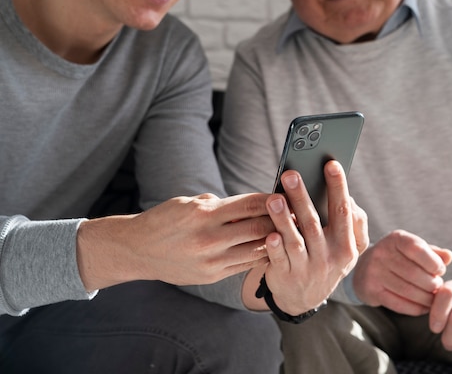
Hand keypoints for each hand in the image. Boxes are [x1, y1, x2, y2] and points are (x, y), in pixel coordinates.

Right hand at [77, 192, 274, 290]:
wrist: (137, 250)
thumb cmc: (165, 220)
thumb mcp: (188, 203)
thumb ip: (220, 204)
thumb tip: (251, 203)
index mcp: (203, 214)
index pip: (249, 205)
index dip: (272, 200)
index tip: (286, 196)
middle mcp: (209, 238)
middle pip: (257, 228)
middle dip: (279, 220)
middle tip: (295, 214)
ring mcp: (211, 260)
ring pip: (255, 250)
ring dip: (275, 240)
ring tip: (289, 232)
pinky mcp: (211, 276)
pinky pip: (244, 265)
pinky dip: (260, 256)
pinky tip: (271, 248)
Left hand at [247, 160, 367, 314]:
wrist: (303, 299)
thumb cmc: (326, 260)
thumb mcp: (347, 248)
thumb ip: (352, 222)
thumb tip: (347, 196)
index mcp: (347, 246)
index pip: (343, 212)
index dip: (338, 187)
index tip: (330, 164)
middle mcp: (328, 258)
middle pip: (314, 223)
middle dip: (302, 197)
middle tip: (290, 174)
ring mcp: (307, 269)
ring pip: (294, 240)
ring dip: (283, 219)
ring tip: (274, 199)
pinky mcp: (286, 277)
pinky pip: (279, 260)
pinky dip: (274, 247)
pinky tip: (269, 234)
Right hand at [352, 230, 451, 315]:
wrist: (363, 269)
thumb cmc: (397, 257)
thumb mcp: (413, 249)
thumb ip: (432, 253)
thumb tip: (449, 256)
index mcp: (395, 239)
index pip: (417, 249)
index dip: (433, 262)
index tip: (440, 271)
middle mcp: (381, 253)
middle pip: (414, 273)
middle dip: (432, 284)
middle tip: (437, 288)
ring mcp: (374, 272)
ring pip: (407, 291)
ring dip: (426, 298)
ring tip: (433, 299)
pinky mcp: (370, 290)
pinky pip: (398, 304)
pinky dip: (415, 308)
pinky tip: (423, 307)